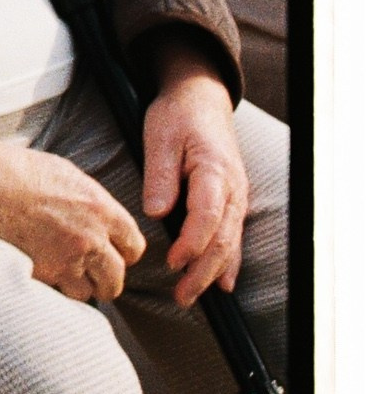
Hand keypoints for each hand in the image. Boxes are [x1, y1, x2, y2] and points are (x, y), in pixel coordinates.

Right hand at [0, 136, 145, 302]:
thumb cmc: (15, 171)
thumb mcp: (64, 173)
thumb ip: (89, 200)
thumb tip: (97, 215)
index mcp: (101, 209)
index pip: (133, 246)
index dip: (123, 253)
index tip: (113, 254)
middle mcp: (91, 238)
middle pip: (116, 277)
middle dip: (106, 279)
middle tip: (92, 275)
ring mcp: (66, 261)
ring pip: (87, 293)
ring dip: (76, 287)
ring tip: (61, 277)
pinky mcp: (41, 275)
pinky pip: (57, 295)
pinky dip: (52, 291)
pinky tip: (41, 275)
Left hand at [141, 55, 249, 304]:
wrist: (200, 97)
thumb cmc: (177, 115)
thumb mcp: (159, 136)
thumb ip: (160, 175)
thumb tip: (156, 212)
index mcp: (214, 170)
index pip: (207, 215)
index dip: (192, 243)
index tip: (173, 262)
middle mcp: (232, 187)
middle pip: (223, 238)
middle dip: (202, 271)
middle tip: (181, 296)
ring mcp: (236, 195)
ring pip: (230, 242)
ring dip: (212, 272)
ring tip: (192, 295)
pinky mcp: (231, 200)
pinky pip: (232, 235)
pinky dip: (227, 261)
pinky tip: (221, 283)